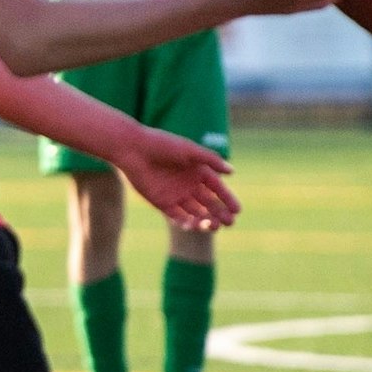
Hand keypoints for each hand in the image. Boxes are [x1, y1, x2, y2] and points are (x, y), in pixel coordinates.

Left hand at [108, 128, 239, 231]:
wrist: (134, 149)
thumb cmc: (163, 145)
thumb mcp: (189, 150)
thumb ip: (210, 160)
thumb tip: (232, 171)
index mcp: (197, 171)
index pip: (217, 188)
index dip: (228, 199)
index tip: (237, 210)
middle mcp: (188, 184)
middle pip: (208, 204)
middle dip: (219, 214)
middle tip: (229, 223)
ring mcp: (175, 195)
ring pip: (195, 212)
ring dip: (204, 220)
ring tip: (213, 226)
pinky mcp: (161, 202)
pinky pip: (176, 216)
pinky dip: (185, 222)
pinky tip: (193, 225)